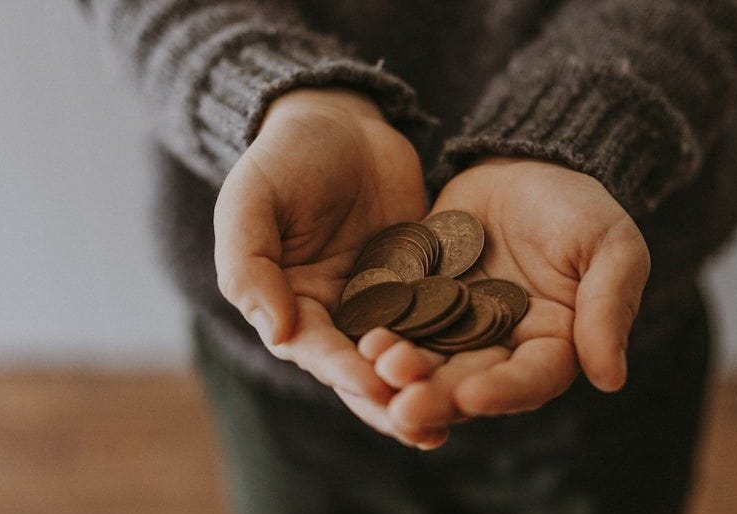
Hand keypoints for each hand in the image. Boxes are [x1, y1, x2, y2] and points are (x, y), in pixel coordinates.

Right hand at [213, 88, 434, 443]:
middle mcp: (334, 315)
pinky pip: (439, 319)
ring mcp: (381, 303)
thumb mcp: (251, 200)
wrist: (340, 120)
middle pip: (362, 369)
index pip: (314, 349)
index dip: (343, 370)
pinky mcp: (421, 284)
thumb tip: (277, 332)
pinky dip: (456, 345)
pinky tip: (486, 366)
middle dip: (391, 399)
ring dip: (426, 386)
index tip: (375, 385)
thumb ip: (250, 264)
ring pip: (404, 355)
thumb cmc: (284, 157)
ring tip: (458, 416)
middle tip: (425, 426)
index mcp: (287, 304)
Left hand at [380, 157, 650, 436]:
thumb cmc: (579, 206)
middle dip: (437, 396)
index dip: (503, 392)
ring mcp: (454, 327)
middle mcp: (500, 348)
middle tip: (403, 407)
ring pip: (427, 361)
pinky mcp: (417, 301)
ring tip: (378, 368)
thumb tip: (610, 379)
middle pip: (469, 382)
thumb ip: (608, 308)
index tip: (472, 397)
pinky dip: (380, 332)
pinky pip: (397, 322)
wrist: (522, 164)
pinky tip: (359, 339)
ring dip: (402, 372)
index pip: (530, 379)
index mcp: (553, 345)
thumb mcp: (610, 247)